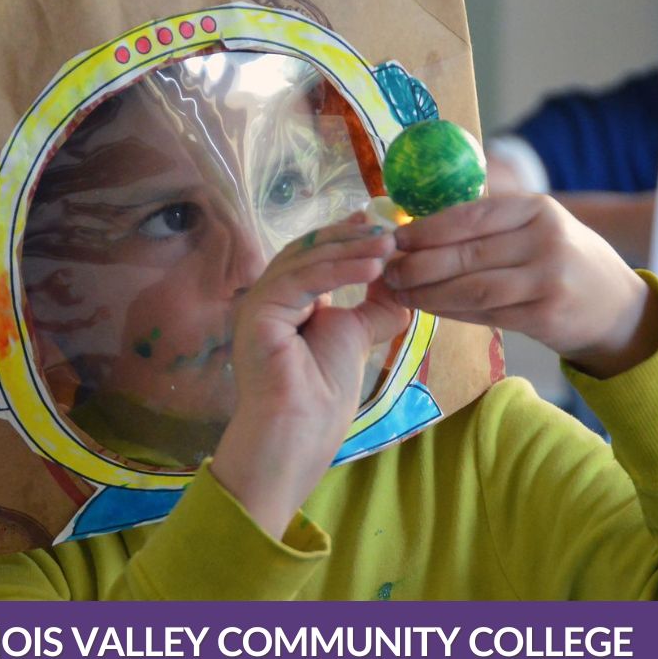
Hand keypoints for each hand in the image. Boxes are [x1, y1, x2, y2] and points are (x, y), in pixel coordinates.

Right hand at [212, 219, 408, 538]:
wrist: (300, 431)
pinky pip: (301, 280)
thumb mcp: (358, 337)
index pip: (315, 257)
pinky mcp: (259, 312)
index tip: (381, 227)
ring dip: (350, 250)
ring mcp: (260, 303)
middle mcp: (270, 298)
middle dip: (351, 238)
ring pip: (305, 261)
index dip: (346, 238)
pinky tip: (372, 269)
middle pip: (308, 252)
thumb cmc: (322, 395)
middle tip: (389, 232)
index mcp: (289, 303)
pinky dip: (338, 270)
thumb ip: (373, 308)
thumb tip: (398, 279)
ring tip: (389, 247)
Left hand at [385, 194, 657, 377]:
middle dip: (418, 264)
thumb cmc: (560, 262)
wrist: (614, 306)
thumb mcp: (535, 229)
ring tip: (399, 292)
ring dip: (428, 292)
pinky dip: (451, 311)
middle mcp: (545, 239)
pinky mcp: (545, 315)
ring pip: (471, 287)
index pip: (470, 216)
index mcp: (536, 209)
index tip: (394, 238)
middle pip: (466, 253)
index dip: (426, 229)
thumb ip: (489, 226)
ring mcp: (547, 279)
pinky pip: (485, 314)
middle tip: (387, 270)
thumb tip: (416, 230)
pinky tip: (428, 308)